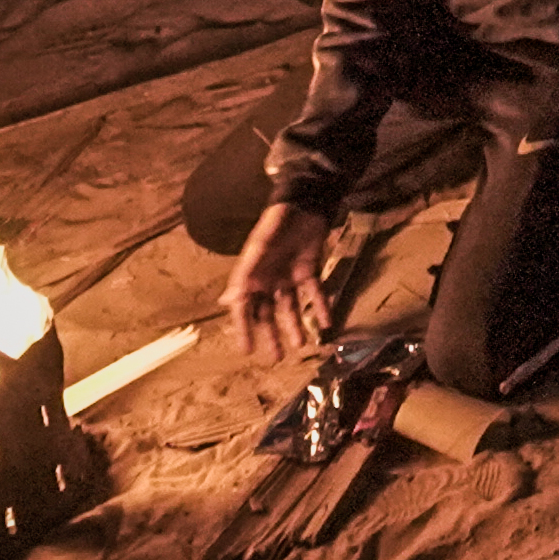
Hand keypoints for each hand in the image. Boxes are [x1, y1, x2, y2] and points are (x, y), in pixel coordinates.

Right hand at [224, 202, 339, 363]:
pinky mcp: (309, 270)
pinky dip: (321, 306)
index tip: (247, 350)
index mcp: (252, 274)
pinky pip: (315, 293)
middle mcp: (268, 279)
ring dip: (296, 325)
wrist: (305, 202)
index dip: (244, 328)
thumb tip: (231, 300)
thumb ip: (247, 271)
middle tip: (277, 357)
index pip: (245, 307)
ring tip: (302, 344)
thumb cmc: (277, 222)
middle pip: (268, 312)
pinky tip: (327, 322)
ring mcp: (289, 276)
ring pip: (291, 307)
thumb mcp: (260, 245)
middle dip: (271, 334)